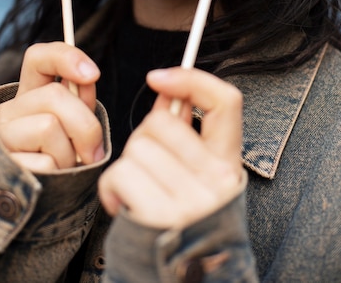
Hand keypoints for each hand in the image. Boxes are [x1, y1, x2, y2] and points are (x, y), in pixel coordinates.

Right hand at [0, 42, 104, 171]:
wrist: (34, 202)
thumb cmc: (59, 157)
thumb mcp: (74, 125)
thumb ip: (82, 102)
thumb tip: (88, 78)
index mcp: (29, 95)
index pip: (39, 57)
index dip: (67, 58)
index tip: (94, 74)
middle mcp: (8, 110)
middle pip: (55, 96)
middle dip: (86, 125)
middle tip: (92, 151)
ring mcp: (2, 135)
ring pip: (50, 126)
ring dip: (70, 153)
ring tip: (66, 164)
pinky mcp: (3, 163)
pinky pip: (44, 162)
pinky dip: (59, 173)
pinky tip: (51, 178)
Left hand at [99, 67, 243, 228]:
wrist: (180, 281)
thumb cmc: (183, 223)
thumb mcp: (198, 179)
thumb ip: (187, 138)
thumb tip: (166, 94)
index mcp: (228, 165)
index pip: (226, 102)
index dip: (191, 78)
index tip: (160, 78)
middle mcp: (215, 181)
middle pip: (160, 123)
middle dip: (143, 136)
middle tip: (147, 163)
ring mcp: (188, 200)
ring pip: (136, 147)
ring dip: (126, 166)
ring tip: (136, 189)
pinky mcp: (156, 218)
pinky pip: (120, 174)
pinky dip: (111, 187)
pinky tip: (122, 203)